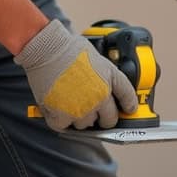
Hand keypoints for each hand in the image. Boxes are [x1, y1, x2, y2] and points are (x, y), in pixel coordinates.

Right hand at [14, 19, 137, 130]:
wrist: (47, 51)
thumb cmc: (69, 48)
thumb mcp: (97, 56)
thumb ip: (105, 73)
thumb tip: (106, 83)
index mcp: (110, 80)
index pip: (127, 98)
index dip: (129, 105)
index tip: (128, 109)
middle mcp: (99, 98)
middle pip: (109, 120)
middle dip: (104, 117)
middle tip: (96, 112)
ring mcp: (81, 110)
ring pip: (86, 124)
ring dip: (81, 118)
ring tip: (72, 105)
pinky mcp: (61, 117)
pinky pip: (64, 127)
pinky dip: (61, 121)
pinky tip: (58, 110)